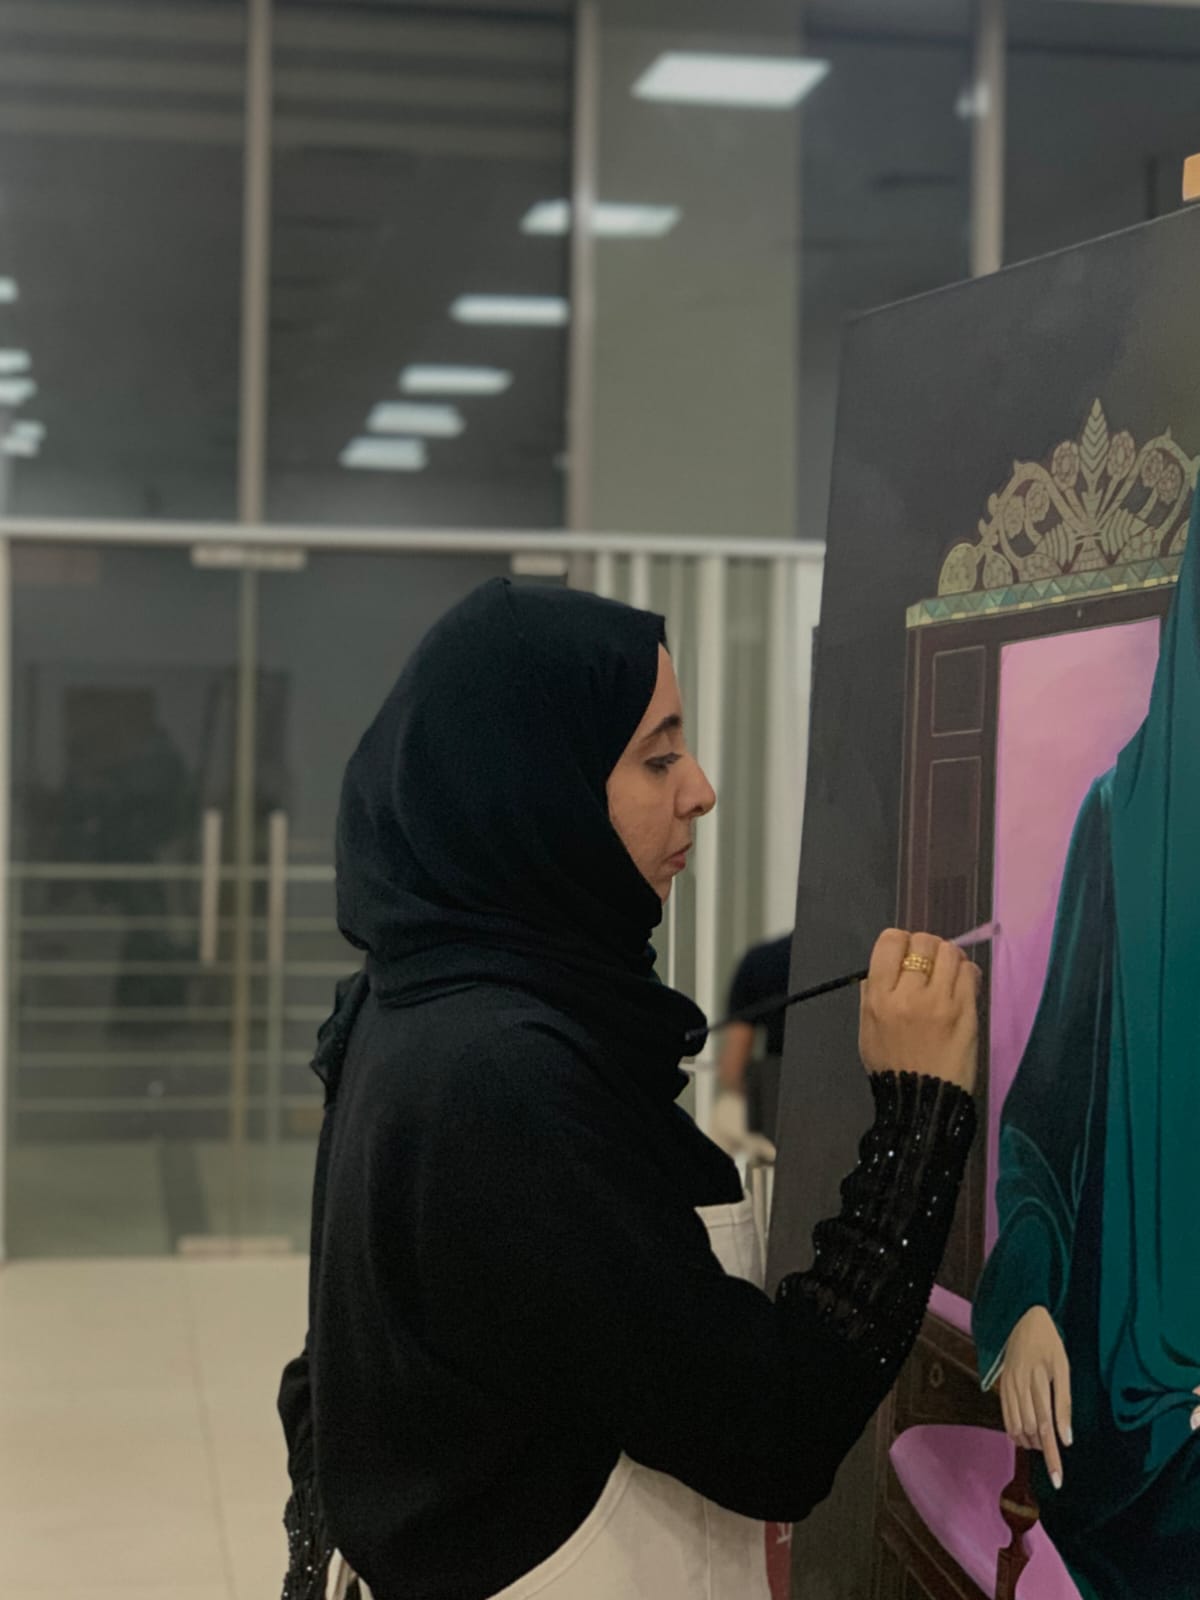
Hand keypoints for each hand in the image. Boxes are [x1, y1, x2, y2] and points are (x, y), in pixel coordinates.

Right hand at [859, 929, 979, 1093]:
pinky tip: (961, 983)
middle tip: (929, 963)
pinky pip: (970, 973)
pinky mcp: (966, 1012)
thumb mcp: (867, 1030)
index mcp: (880, 998)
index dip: (899, 940)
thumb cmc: (891, 1068)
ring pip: (950, 953)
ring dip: (949, 957)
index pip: (890, 942)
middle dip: (926, 946)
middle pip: (923, 942)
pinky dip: (966, 971)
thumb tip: (882, 969)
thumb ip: (871, 995)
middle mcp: (909, 994)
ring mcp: (941, 1002)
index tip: (904, 954)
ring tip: (947, 972)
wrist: (923, 1101)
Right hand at [999, 1307, 1071, 1489]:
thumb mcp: (1064, 1368)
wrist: (1022, 1317)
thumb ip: (1064, 1403)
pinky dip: (1016, 1431)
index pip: (1047, 1428)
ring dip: (1030, 1441)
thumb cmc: (1049, 1343)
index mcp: (1040, 1381)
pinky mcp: (1001, 1385)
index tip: (1058, 1480)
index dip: (1053, 1456)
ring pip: (1017, 1426)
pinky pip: (1006, 1416)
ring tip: (1042, 1443)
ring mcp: (1008, 1385)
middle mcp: (1021, 1385)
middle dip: (1043, 1450)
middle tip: (1055, 1457)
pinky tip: (1025, 1436)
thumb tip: (1066, 1438)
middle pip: (1031, 1430)